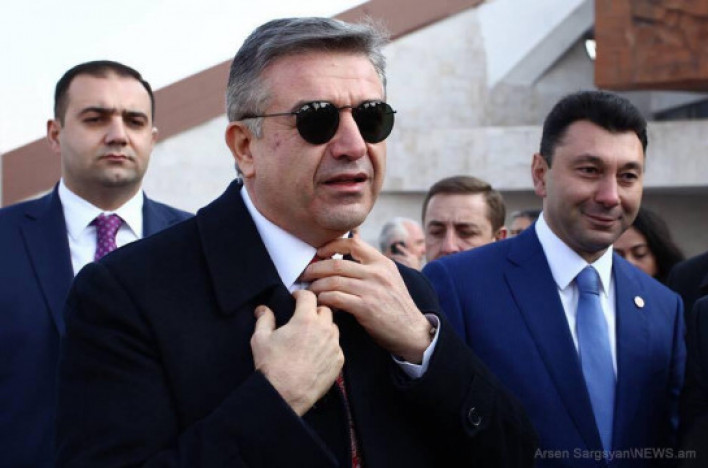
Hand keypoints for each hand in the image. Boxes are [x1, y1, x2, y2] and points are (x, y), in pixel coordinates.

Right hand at [250, 290, 343, 415]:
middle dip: (314, 310)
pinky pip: (336, 346)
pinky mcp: (339, 360)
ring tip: (311, 336)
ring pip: (333, 327)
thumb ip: (264, 319)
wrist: (285, 394)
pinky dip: (328, 345)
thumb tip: (263, 309)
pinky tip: (316, 353)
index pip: (309, 296)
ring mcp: (334, 345)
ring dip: (324, 327)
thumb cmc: (272, 366)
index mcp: (305, 319)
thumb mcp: (260, 338)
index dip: (301, 294)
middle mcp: (323, 329)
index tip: (296, 298)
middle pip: (324, 310)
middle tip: (303, 318)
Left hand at [303, 238, 431, 362]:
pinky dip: (323, 299)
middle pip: (336, 264)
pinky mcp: (365, 308)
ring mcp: (371, 290)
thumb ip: (370, 265)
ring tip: (308, 291)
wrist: (412, 331)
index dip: (331, 245)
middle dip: (315, 268)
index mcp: (382, 262)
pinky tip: (319, 303)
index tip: (319, 253)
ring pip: (333, 281)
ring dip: (316, 286)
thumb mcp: (389, 278)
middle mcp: (377, 273)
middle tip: (304, 274)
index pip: (352, 243)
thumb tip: (347, 248)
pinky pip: (336, 298)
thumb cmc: (396, 305)